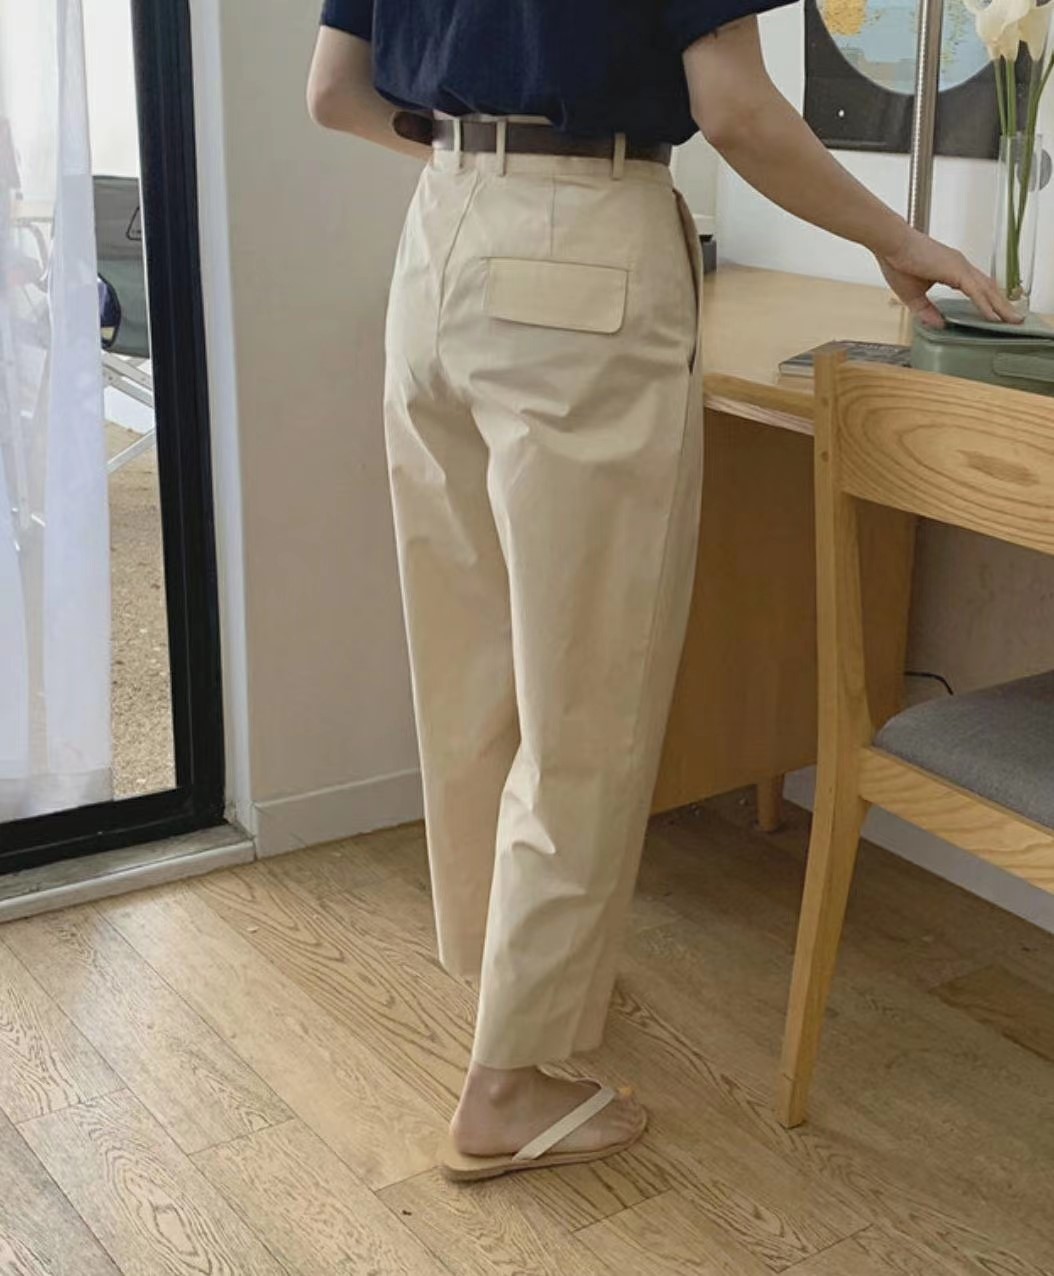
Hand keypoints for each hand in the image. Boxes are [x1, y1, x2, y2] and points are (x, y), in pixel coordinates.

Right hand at [876, 225, 1021, 327]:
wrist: (892, 244)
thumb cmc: (898, 263)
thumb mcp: (913, 296)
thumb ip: (926, 311)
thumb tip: (939, 325)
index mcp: (952, 270)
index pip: (977, 287)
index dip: (989, 301)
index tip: (998, 313)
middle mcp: (961, 266)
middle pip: (988, 288)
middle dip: (1002, 305)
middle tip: (1014, 319)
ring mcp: (961, 267)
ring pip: (987, 290)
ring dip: (1001, 306)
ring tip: (1012, 320)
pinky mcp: (956, 270)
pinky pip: (976, 291)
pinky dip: (986, 305)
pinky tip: (994, 317)